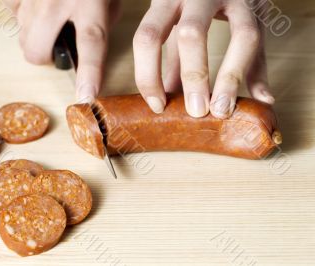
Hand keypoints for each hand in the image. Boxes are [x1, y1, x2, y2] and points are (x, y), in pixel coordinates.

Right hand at [4, 0, 120, 101]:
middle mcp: (57, 1)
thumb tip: (86, 50)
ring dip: (34, 36)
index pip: (91, 45)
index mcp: (90, 5)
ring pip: (21, 36)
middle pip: (36, 51)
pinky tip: (36, 5)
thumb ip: (100, 24)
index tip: (85, 97)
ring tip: (48, 18)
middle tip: (54, 46)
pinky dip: (22, 14)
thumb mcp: (110, 0)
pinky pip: (11, 12)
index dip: (88, 74)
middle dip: (43, 57)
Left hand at [133, 0, 274, 117]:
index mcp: (167, 0)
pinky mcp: (258, 4)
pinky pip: (263, 41)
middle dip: (194, 77)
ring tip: (224, 109)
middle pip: (192, 35)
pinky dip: (261, 73)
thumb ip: (175, 59)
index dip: (149, 75)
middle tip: (196, 111)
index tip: (157, 106)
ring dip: (232, 78)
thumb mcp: (176, 23)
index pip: (148, 37)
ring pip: (241, 36)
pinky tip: (261, 99)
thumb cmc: (194, 4)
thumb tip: (166, 101)